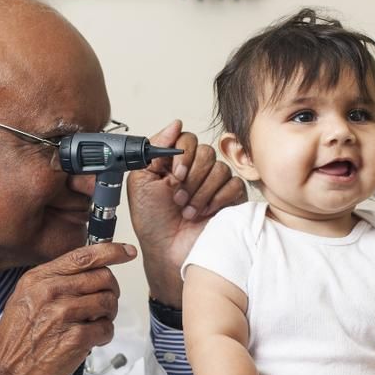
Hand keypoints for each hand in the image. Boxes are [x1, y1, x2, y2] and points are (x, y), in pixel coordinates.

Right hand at [0, 243, 136, 374]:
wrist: (4, 374)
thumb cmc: (16, 339)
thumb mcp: (26, 296)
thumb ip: (55, 280)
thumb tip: (89, 270)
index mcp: (40, 278)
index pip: (84, 256)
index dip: (112, 251)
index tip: (128, 251)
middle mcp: (51, 292)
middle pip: (103, 277)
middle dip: (111, 290)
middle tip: (105, 303)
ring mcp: (64, 314)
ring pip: (109, 302)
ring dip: (108, 314)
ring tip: (94, 323)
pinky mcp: (75, 338)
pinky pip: (107, 328)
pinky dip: (104, 335)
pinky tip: (91, 340)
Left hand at [127, 120, 246, 307]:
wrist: (167, 250)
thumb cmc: (152, 221)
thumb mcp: (141, 181)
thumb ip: (154, 148)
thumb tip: (175, 124)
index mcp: (175, 162)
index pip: (188, 139)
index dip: (183, 155)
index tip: (173, 176)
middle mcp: (196, 170)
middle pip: (207, 152)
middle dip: (191, 178)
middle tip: (178, 198)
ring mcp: (214, 184)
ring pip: (220, 169)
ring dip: (201, 193)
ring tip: (188, 210)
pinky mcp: (230, 199)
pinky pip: (234, 186)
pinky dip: (216, 200)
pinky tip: (204, 213)